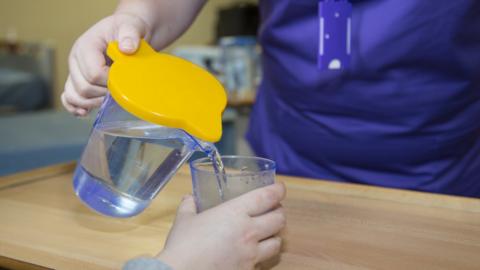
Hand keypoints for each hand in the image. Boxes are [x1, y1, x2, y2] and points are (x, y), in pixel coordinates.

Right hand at [61, 0, 205, 115]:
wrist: (126, 33)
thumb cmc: (128, 30)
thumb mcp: (131, 27)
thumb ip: (130, 35)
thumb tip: (127, 48)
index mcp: (86, 46)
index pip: (93, 73)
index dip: (110, 82)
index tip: (123, 80)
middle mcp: (76, 59)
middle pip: (83, 88)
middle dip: (103, 95)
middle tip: (120, 92)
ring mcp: (75, 71)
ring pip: (74, 95)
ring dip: (91, 104)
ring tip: (107, 101)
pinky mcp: (77, 81)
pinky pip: (68, 98)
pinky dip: (75, 108)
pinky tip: (85, 113)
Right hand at [157, 182, 286, 269]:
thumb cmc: (182, 245)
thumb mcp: (184, 220)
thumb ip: (189, 206)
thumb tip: (189, 198)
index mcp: (235, 212)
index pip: (267, 197)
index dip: (278, 190)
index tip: (280, 187)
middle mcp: (249, 232)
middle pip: (279, 219)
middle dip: (279, 213)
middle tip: (274, 209)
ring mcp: (250, 254)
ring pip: (277, 243)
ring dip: (274, 236)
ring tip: (267, 233)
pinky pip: (262, 262)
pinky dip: (260, 256)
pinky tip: (251, 254)